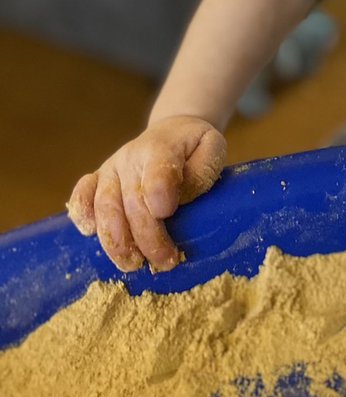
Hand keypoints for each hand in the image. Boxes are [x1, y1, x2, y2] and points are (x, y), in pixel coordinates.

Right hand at [66, 116, 226, 271]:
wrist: (172, 132)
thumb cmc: (194, 147)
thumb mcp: (212, 148)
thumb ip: (202, 170)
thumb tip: (181, 198)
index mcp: (161, 147)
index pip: (157, 170)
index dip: (158, 191)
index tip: (166, 212)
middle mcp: (131, 157)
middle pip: (131, 199)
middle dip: (146, 236)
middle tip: (164, 262)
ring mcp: (111, 169)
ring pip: (104, 205)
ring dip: (116, 241)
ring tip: (133, 264)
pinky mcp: (98, 179)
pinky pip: (81, 196)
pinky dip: (82, 216)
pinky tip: (91, 235)